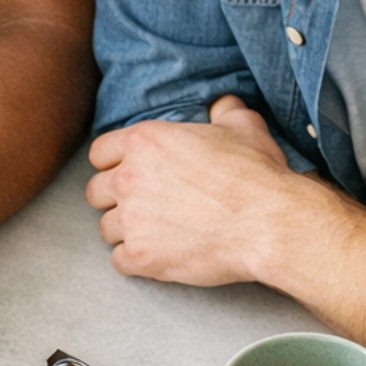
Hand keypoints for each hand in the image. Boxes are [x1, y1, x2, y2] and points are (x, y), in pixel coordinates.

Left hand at [86, 96, 299, 285]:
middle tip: (141, 207)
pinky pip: (119, 261)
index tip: (130, 174)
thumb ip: (223, 111)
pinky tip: (157, 256)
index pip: (100, 153)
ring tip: (154, 233)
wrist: (269, 223)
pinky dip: (135, 261)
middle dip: (114, 200)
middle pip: (96, 192)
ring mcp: (132, 219)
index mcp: (144, 141)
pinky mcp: (141, 255)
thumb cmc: (256, 174)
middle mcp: (128, 178)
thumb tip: (222, 104)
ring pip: (106, 228)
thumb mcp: (243, 127)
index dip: (114, 164)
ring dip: (125, 232)